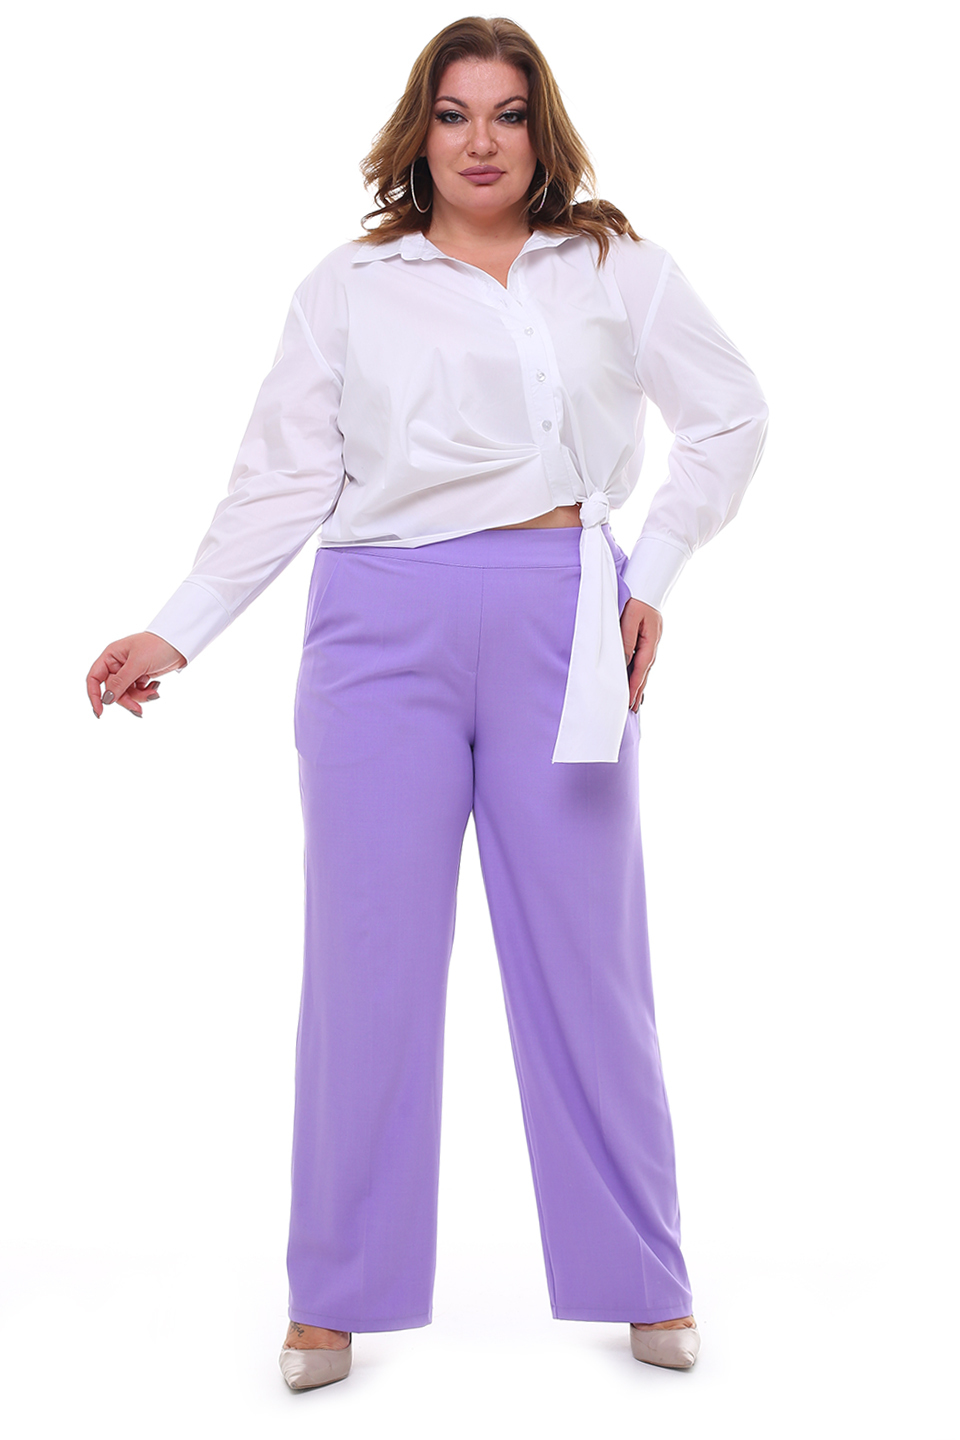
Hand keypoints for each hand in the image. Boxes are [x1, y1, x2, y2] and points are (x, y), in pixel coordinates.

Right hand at [86, 632, 186, 718]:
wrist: (180, 643)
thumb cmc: (157, 646)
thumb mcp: (138, 664)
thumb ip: (121, 682)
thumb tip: (107, 699)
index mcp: (111, 655)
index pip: (94, 678)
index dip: (95, 695)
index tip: (100, 711)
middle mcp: (117, 663)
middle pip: (113, 690)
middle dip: (126, 700)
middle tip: (138, 710)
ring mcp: (129, 671)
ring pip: (126, 693)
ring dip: (139, 697)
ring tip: (154, 694)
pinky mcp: (141, 676)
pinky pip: (137, 691)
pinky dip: (145, 693)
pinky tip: (155, 687)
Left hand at [620, 597, 662, 711]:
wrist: (647, 587)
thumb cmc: (637, 601)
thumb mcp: (630, 618)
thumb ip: (626, 639)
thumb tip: (623, 661)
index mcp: (649, 643)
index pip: (640, 670)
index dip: (634, 687)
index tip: (628, 702)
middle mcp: (652, 646)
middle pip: (644, 673)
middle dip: (638, 691)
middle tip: (631, 709)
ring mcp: (651, 644)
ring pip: (643, 669)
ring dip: (639, 685)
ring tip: (634, 701)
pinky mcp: (647, 642)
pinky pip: (642, 662)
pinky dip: (639, 674)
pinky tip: (637, 681)